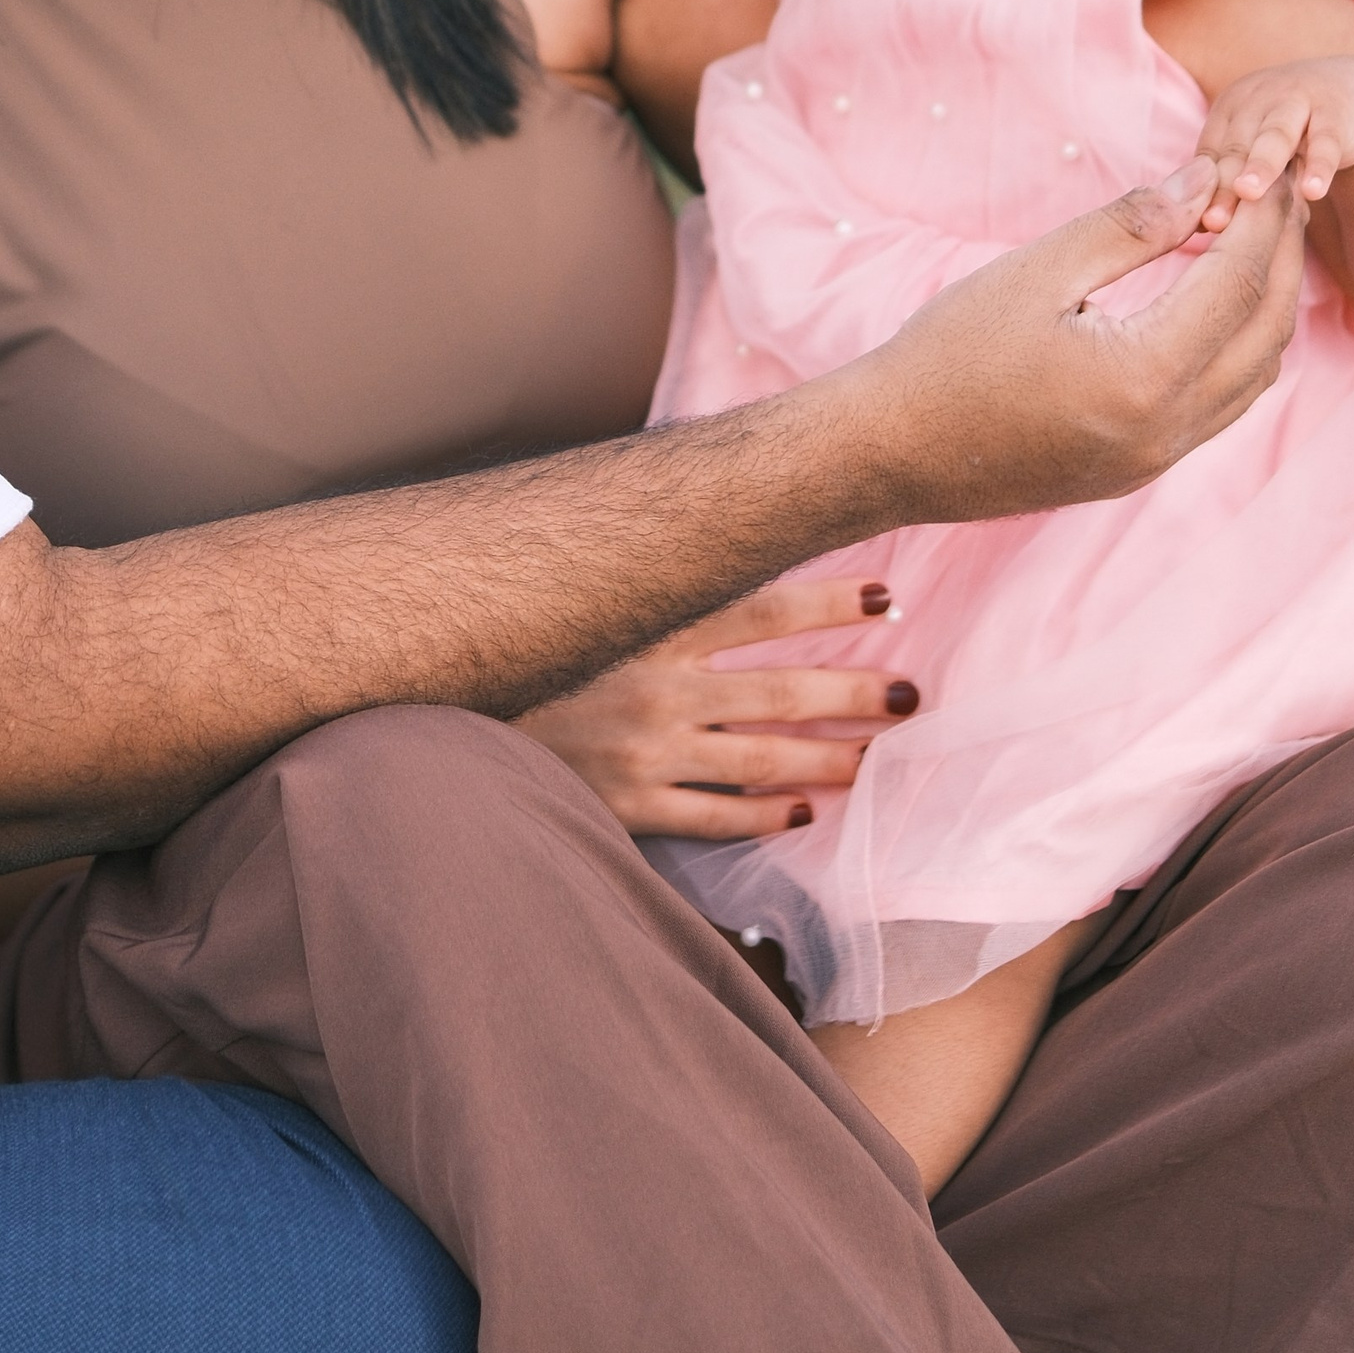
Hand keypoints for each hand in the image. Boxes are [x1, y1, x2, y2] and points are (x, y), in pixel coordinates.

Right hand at [520, 573, 911, 840]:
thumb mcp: (580, 598)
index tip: (886, 595)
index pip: (763, 606)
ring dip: (827, 757)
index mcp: (650, 624)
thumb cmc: (521, 651)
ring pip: (762, 758)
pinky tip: (803, 814)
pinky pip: (715, 817)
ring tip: (874, 755)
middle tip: (911, 694)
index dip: (830, 600)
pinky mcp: (629, 806)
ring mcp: (647, 752)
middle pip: (782, 688)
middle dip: (854, 689)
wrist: (442, 722)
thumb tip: (705, 534)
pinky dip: (763, 817)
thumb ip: (643, 578)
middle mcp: (658, 687)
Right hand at [845, 158, 1307, 524]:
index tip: (1266, 169)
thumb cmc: (950, 352)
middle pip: (1267, 331)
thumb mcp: (1038, 270)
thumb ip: (1131, 225)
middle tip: (1279, 195)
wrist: (892, 451)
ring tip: (1253, 240)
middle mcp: (1168, 429)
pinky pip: (1222, 405)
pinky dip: (1238, 347)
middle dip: (1282, 257)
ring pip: (1256, 375)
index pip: (1239, 282)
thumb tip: (1204, 181)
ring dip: (1268, 306)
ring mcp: (1158, 459)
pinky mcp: (1141, 470)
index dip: (1260, 219)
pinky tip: (1213, 301)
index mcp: (1145, 375)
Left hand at [1193, 58, 1353, 230]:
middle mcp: (1257, 101)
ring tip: (1248, 193)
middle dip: (1224, 185)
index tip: (1195, 227)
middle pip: (1236, 147)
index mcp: (1230, 109)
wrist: (1350, 87)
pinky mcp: (1334, 114)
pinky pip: (1326, 143)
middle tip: (1214, 221)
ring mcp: (1296, 103)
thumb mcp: (1258, 143)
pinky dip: (1319, 167)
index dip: (1202, 191)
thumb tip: (1206, 226)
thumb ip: (1234, 175)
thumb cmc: (1292, 128)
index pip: (1211, 154)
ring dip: (1261, 165)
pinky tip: (1313, 192)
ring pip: (1275, 137)